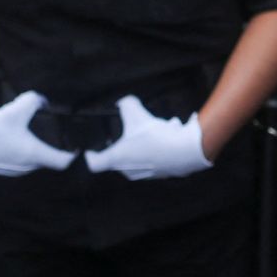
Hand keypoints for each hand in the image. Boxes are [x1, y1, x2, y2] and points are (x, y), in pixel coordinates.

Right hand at [0, 91, 76, 176]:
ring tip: (38, 129)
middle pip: (51, 157)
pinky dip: (25, 148)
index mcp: (33, 155)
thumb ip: (33, 101)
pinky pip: (23, 158)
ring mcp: (15, 169)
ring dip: (39, 145)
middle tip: (60, 128)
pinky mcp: (4, 167)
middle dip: (57, 144)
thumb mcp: (11, 111)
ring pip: (36, 157)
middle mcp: (27, 167)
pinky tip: (19, 135)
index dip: (76, 152)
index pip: (65, 161)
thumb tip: (43, 100)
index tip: (81, 141)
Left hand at [83, 95, 213, 180]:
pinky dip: (159, 147)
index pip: (94, 163)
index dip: (90, 155)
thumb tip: (123, 102)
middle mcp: (127, 171)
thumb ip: (126, 104)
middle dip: (124, 143)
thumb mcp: (137, 114)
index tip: (91, 149)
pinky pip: (154, 158)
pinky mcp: (160, 174)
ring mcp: (144, 174)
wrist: (185, 151)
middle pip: (118, 157)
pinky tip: (169, 134)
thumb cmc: (156, 136)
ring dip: (144, 143)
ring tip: (157, 128)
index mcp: (116, 159)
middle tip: (133, 130)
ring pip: (138, 156)